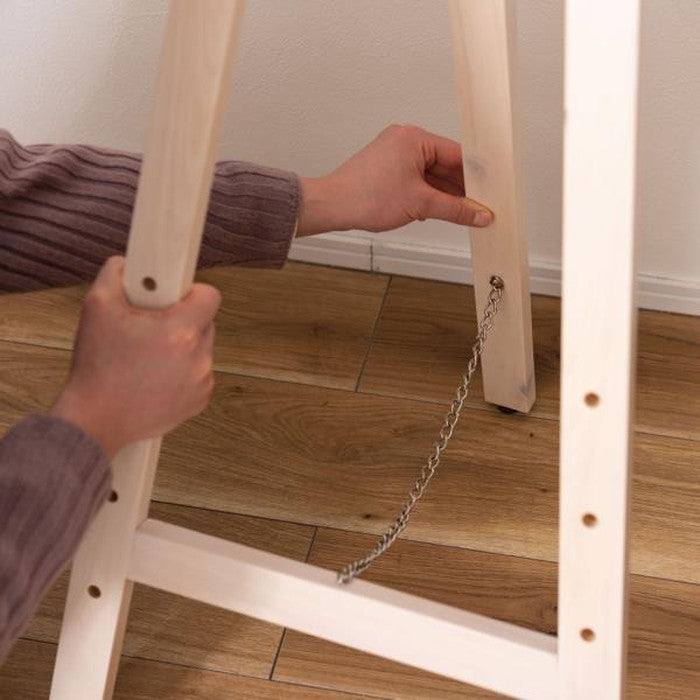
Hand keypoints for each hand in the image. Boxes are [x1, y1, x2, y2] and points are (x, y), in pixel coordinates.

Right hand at [49, 256, 220, 457]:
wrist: (95, 420)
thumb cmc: (98, 366)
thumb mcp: (97, 307)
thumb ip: (115, 274)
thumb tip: (127, 262)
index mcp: (182, 331)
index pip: (211, 296)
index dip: (193, 291)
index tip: (175, 296)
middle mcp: (200, 357)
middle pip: (205, 323)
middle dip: (182, 320)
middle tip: (151, 327)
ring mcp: (202, 382)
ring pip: (200, 350)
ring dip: (182, 348)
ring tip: (148, 356)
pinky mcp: (199, 401)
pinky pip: (198, 375)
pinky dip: (182, 373)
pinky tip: (153, 377)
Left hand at [297, 124, 492, 235]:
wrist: (332, 206)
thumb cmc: (366, 197)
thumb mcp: (420, 204)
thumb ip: (455, 210)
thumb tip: (479, 215)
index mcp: (415, 138)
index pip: (457, 155)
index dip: (476, 176)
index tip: (491, 190)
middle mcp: (405, 141)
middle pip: (445, 165)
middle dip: (461, 188)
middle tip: (481, 206)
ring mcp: (395, 155)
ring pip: (430, 175)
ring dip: (444, 195)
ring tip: (464, 213)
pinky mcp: (387, 169)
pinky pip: (416, 180)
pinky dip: (428, 195)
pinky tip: (440, 211)